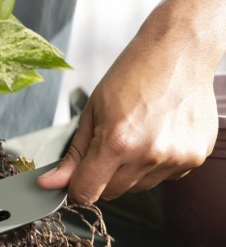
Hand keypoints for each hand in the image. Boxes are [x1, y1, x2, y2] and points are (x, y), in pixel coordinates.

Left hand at [39, 0, 225, 203]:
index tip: (74, 180)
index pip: (87, 193)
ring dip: (129, 172)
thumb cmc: (133, 74)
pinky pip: (162, 178)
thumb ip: (74, 154)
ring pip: (137, 188)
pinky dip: (154, 165)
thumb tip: (51, 183)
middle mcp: (148, 155)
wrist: (179, 52)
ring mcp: (175, 158)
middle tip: (107, 145)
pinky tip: (156, 136)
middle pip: (111, 193)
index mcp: (117, 142)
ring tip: (136, 135)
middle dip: (101, 177)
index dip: (75, 189)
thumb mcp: (92, 111)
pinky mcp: (194, 157)